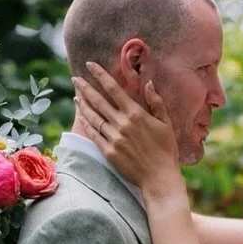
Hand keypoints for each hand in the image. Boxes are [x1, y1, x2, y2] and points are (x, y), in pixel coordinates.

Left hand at [72, 63, 182, 195]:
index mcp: (136, 114)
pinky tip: (81, 116)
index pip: (113, 88)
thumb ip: (156, 102)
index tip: (90, 65)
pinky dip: (86, 123)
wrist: (159, 178)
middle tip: (75, 78)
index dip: (100, 75)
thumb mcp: (166, 123)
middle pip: (98, 101)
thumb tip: (149, 84)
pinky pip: (93, 134)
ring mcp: (113, 138)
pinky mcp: (108, 152)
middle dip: (85, 87)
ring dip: (83, 104)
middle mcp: (122, 123)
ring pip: (93, 117)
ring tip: (76, 95)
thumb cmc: (166, 150)